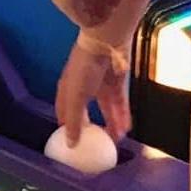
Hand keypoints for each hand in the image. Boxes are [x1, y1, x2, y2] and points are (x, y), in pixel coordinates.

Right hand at [58, 28, 132, 146]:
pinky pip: (120, 104)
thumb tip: (70, 143)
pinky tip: (125, 128)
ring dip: (111, 124)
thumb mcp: (75, 97)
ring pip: (107, 110)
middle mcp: (84, 89)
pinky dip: (123, 116)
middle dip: (93, 129)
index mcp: (68, 89)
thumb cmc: (84, 68)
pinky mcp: (117, 85)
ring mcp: (102, 87)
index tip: (72, 143)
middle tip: (97, 145)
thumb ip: (74, 121)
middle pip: (88, 113)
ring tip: (116, 141)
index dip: (67, 127)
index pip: (65, 112)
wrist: (106, 44)